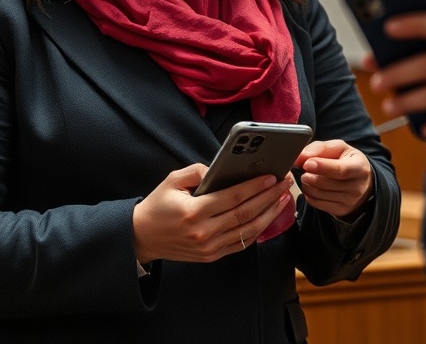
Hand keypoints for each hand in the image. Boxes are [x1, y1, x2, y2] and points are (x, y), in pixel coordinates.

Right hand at [132, 163, 294, 264]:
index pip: (233, 197)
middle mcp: (204, 232)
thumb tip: (222, 168)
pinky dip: (257, 230)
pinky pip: (241, 243)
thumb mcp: (172, 180)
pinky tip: (268, 217)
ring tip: (283, 199)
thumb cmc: (158, 206)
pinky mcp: (211, 256)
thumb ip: (197, 171)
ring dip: (269, 214)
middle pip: (246, 213)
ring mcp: (209, 247)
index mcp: (194, 211)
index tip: (272, 176)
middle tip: (284, 184)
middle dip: (269, 197)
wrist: (141, 238)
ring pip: (248, 231)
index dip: (255, 187)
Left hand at [294, 140, 373, 218]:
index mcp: (359, 167)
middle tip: (304, 168)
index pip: (341, 170)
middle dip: (310, 176)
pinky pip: (317, 203)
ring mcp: (349, 201)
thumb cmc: (348, 161)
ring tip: (307, 176)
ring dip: (307, 184)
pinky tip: (310, 186)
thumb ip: (320, 148)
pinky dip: (309, 194)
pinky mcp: (341, 210)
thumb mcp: (339, 148)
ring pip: (320, 194)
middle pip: (327, 184)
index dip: (322, 167)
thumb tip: (301, 157)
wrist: (362, 181)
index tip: (307, 163)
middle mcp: (357, 187)